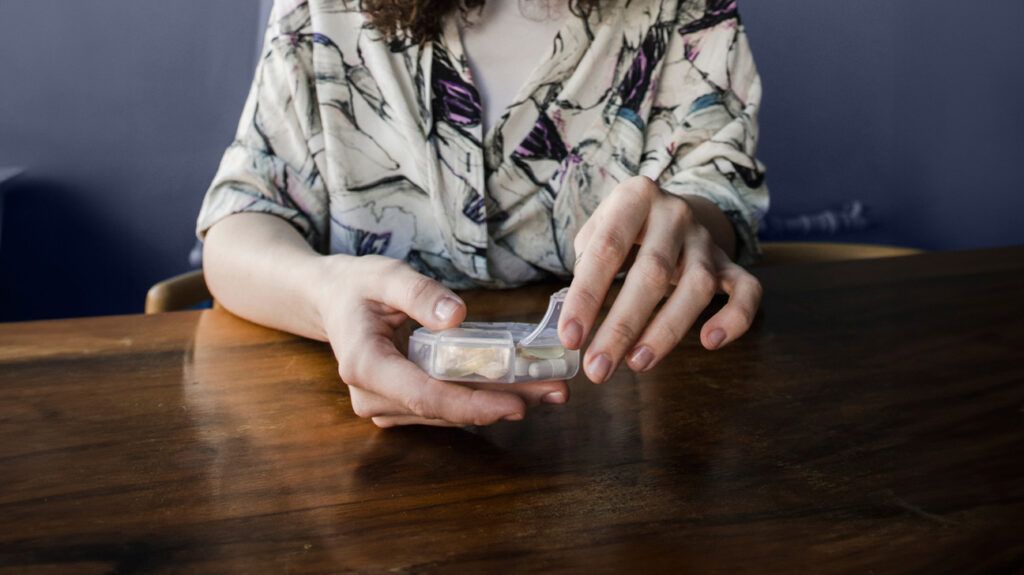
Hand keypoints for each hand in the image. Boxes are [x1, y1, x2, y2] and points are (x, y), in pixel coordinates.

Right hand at [319, 256, 569, 426]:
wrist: (332, 300)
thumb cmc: (358, 285)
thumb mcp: (385, 275)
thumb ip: (417, 293)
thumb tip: (455, 316)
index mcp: (364, 365)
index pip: (424, 395)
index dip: (471, 404)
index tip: (516, 403)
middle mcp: (371, 396)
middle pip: (445, 408)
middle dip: (501, 402)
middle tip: (556, 393)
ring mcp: (384, 406)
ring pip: (449, 412)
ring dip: (498, 402)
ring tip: (549, 389)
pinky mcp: (399, 405)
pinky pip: (444, 406)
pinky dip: (481, 398)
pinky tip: (520, 387)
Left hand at [559, 176, 762, 382]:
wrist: (672, 209)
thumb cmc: (624, 229)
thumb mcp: (597, 228)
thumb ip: (586, 263)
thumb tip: (580, 315)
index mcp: (636, 197)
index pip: (607, 249)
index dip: (586, 296)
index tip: (570, 337)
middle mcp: (676, 214)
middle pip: (652, 273)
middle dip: (622, 327)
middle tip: (598, 369)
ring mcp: (706, 240)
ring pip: (698, 287)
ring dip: (666, 331)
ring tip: (637, 364)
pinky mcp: (731, 263)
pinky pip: (747, 290)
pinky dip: (735, 318)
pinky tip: (711, 342)